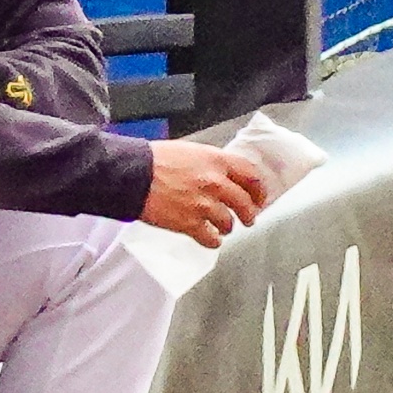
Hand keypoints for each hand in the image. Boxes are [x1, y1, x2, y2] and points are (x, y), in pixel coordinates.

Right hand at [140, 140, 267, 247]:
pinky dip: (213, 241)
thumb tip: (223, 175)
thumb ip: (210, 163)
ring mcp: (203, 205)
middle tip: (249, 219)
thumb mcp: (190, 151)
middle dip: (249, 214)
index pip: (251, 176)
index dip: (259, 190)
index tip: (259, 198)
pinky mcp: (190, 224)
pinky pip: (211, 239)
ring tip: (223, 228)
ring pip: (229, 223)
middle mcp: (215, 182)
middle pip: (245, 204)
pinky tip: (210, 239)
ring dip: (228, 227)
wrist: (133, 175)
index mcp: (216, 161)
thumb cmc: (155, 160)